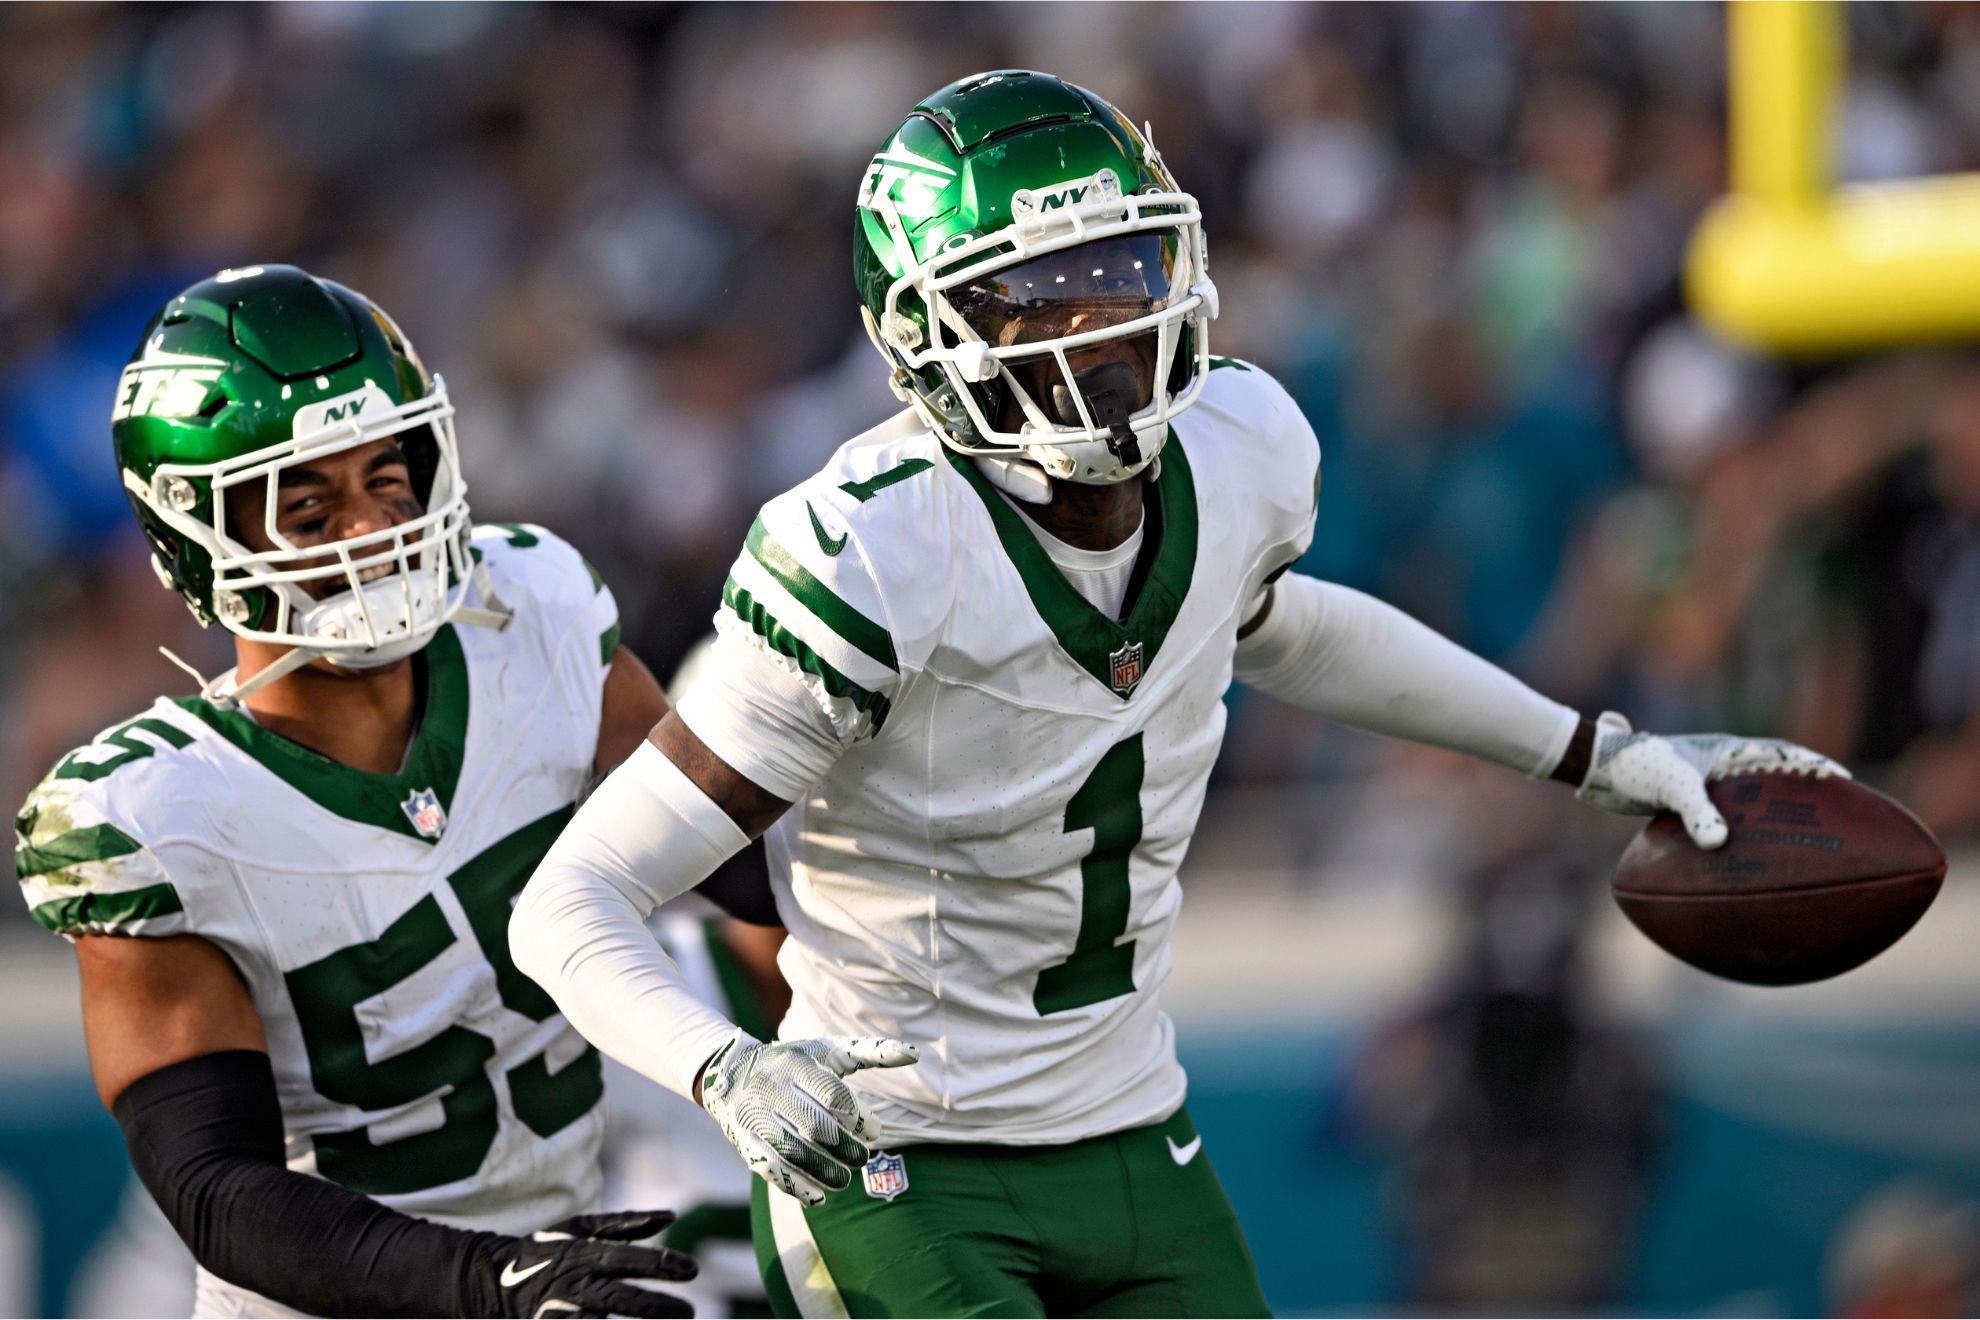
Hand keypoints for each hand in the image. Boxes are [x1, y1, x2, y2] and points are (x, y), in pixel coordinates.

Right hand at [464, 1210, 696, 1317]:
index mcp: (585, 1255)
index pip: (629, 1259)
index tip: (693, 1270)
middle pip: (621, 1300)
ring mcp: (561, 1312)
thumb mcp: (581, 1228)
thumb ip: (626, 1223)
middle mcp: (575, 1285)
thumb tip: (670, 1215)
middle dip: (657, 1308)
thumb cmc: (547, 1249)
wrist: (492, 1280)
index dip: (660, 1265)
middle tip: (690, 1313)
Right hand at [699, 1032, 919, 1205]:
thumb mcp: (829, 1050)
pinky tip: (818, 1197)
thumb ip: (871, 1052)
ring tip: (844, 1180)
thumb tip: (915, 1054)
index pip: (834, 1096)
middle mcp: (773, 1088)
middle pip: (815, 1127)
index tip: (874, 1133)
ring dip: (824, 1173)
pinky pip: (770, 1169)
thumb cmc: (796, 1062)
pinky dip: (796, 1187)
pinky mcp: (744, 1141)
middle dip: (844, 1149)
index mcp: (797, 1062)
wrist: (731, 1073)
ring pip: (793, 1152)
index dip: (859, 1120)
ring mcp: (756, 1116)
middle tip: (861, 1159)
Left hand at [1575, 711, 1849, 848]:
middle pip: (1770, 775)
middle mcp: (1718, 765)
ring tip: (1797, 839)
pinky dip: (1737, 833)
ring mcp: (1703, 784)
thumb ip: (1696, 814)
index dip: (1811, 764)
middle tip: (1832, 812)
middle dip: (1800, 790)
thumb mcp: (1671, 787)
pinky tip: (1744, 858)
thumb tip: (1719, 844)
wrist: (1596, 766)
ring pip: (1748, 799)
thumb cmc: (1635, 766)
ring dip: (1770, 813)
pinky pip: (1722, 819)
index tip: (1841, 780)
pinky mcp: (1685, 803)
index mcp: (1724, 751)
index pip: (1779, 753)